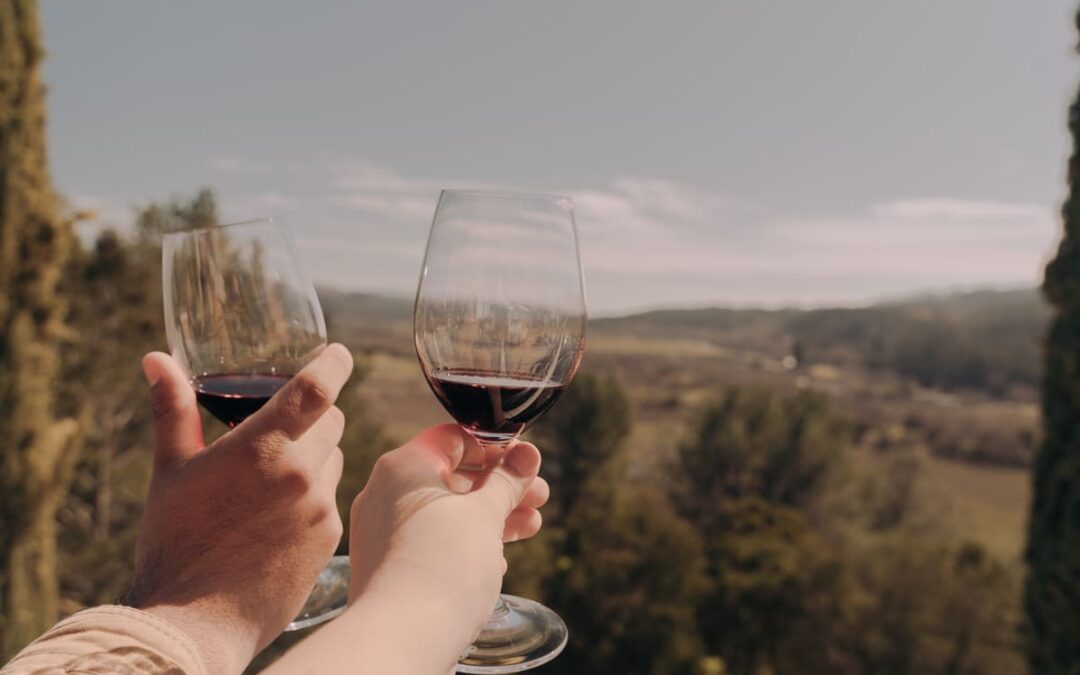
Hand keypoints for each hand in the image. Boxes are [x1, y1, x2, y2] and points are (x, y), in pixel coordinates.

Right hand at [130, 344, 352, 674]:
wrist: (195, 620)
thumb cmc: (175, 541)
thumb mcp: (170, 471)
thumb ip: (173, 410)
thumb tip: (157, 359)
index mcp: (262, 448)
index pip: (318, 388)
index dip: (333, 362)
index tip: (336, 352)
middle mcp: (301, 473)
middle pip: (332, 420)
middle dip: (313, 416)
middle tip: (283, 428)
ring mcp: (320, 508)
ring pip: (334, 460)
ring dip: (315, 456)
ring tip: (272, 479)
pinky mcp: (330, 538)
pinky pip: (332, 499)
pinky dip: (313, 496)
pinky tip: (278, 516)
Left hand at [348, 425, 548, 650]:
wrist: (401, 638)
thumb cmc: (444, 567)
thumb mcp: (486, 515)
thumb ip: (507, 480)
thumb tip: (526, 453)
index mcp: (405, 465)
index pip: (455, 438)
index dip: (496, 447)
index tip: (527, 463)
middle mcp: (385, 491)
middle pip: (454, 476)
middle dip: (501, 487)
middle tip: (539, 497)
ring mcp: (382, 530)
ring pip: (445, 511)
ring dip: (489, 516)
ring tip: (530, 526)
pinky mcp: (387, 564)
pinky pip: (430, 540)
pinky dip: (464, 542)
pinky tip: (495, 559)